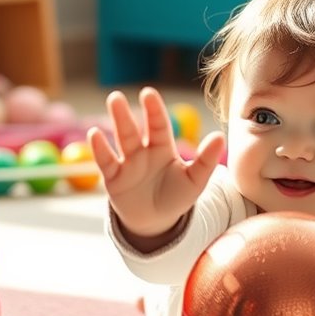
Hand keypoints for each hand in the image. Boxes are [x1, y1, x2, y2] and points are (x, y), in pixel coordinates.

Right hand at [88, 87, 224, 239]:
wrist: (157, 221)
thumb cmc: (177, 196)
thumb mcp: (195, 180)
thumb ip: (206, 160)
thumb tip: (220, 136)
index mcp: (163, 148)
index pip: (159, 126)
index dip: (154, 110)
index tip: (148, 93)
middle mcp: (143, 151)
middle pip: (134, 130)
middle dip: (125, 114)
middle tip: (116, 96)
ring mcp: (127, 163)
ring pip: (120, 140)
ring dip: (115, 122)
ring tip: (110, 103)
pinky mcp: (114, 179)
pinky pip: (106, 162)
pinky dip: (100, 149)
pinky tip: (94, 134)